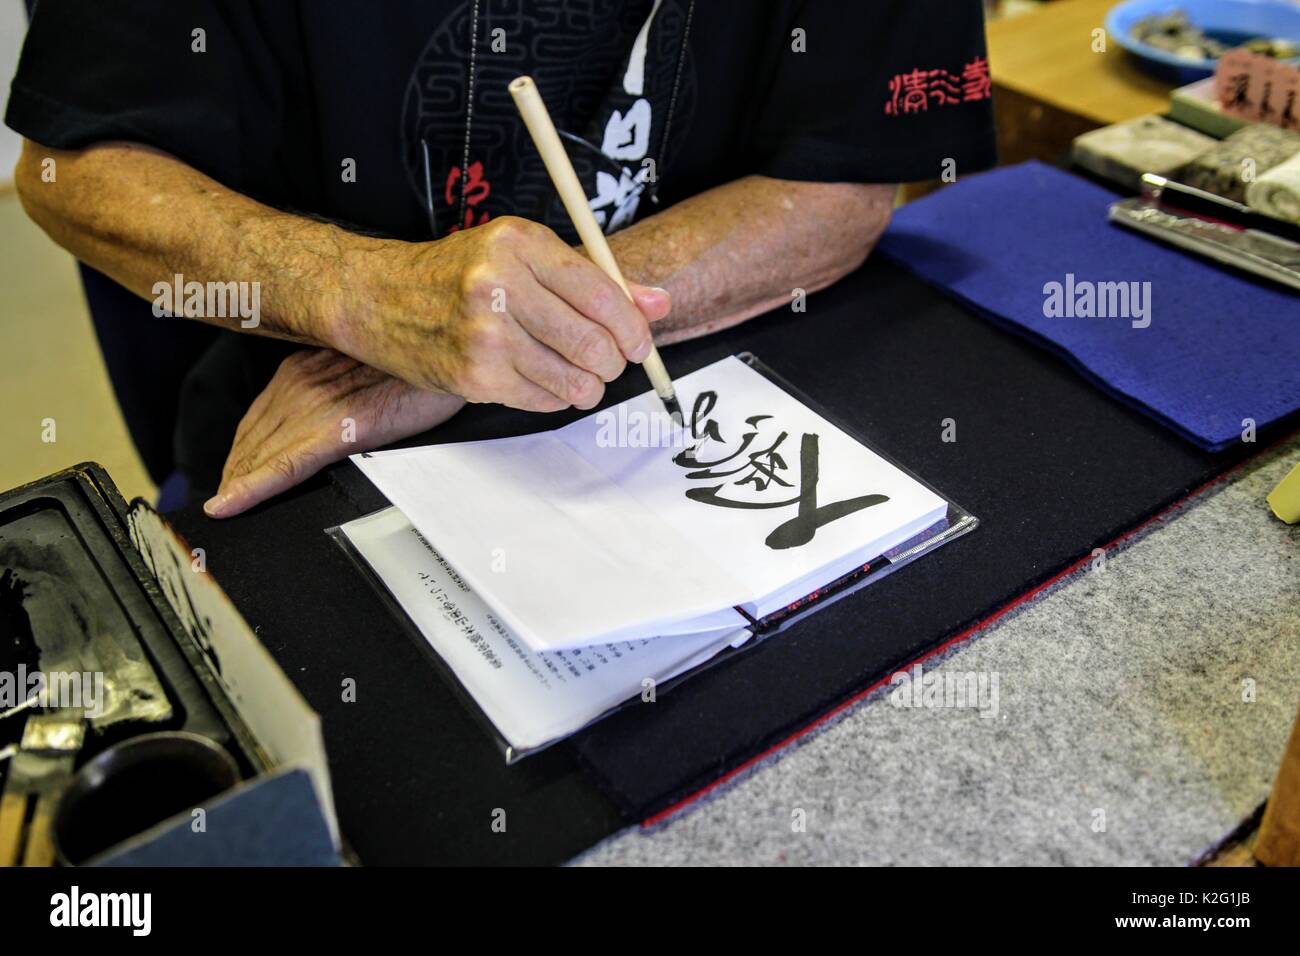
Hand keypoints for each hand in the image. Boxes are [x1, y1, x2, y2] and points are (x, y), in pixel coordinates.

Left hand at [204, 349, 464, 517]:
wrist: (447, 348)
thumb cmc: (419, 360)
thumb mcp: (371, 363)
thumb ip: (345, 381)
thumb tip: (343, 404)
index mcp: (307, 368)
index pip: (262, 414)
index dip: (244, 447)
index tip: (234, 471)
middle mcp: (301, 383)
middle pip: (254, 436)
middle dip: (236, 469)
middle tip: (226, 498)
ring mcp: (314, 406)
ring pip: (262, 454)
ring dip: (238, 481)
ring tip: (227, 506)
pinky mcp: (334, 431)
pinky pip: (284, 465)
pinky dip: (253, 487)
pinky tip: (231, 504)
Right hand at [330, 216, 671, 411]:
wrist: (377, 297)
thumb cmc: (455, 274)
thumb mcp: (523, 254)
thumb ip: (593, 278)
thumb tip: (657, 302)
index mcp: (520, 243)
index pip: (602, 294)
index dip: (634, 328)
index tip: (639, 343)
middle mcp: (500, 285)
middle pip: (594, 343)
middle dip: (613, 363)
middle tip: (609, 363)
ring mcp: (484, 335)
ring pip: (574, 381)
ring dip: (587, 387)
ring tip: (578, 376)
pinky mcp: (473, 378)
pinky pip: (543, 401)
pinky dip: (554, 398)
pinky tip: (542, 380)